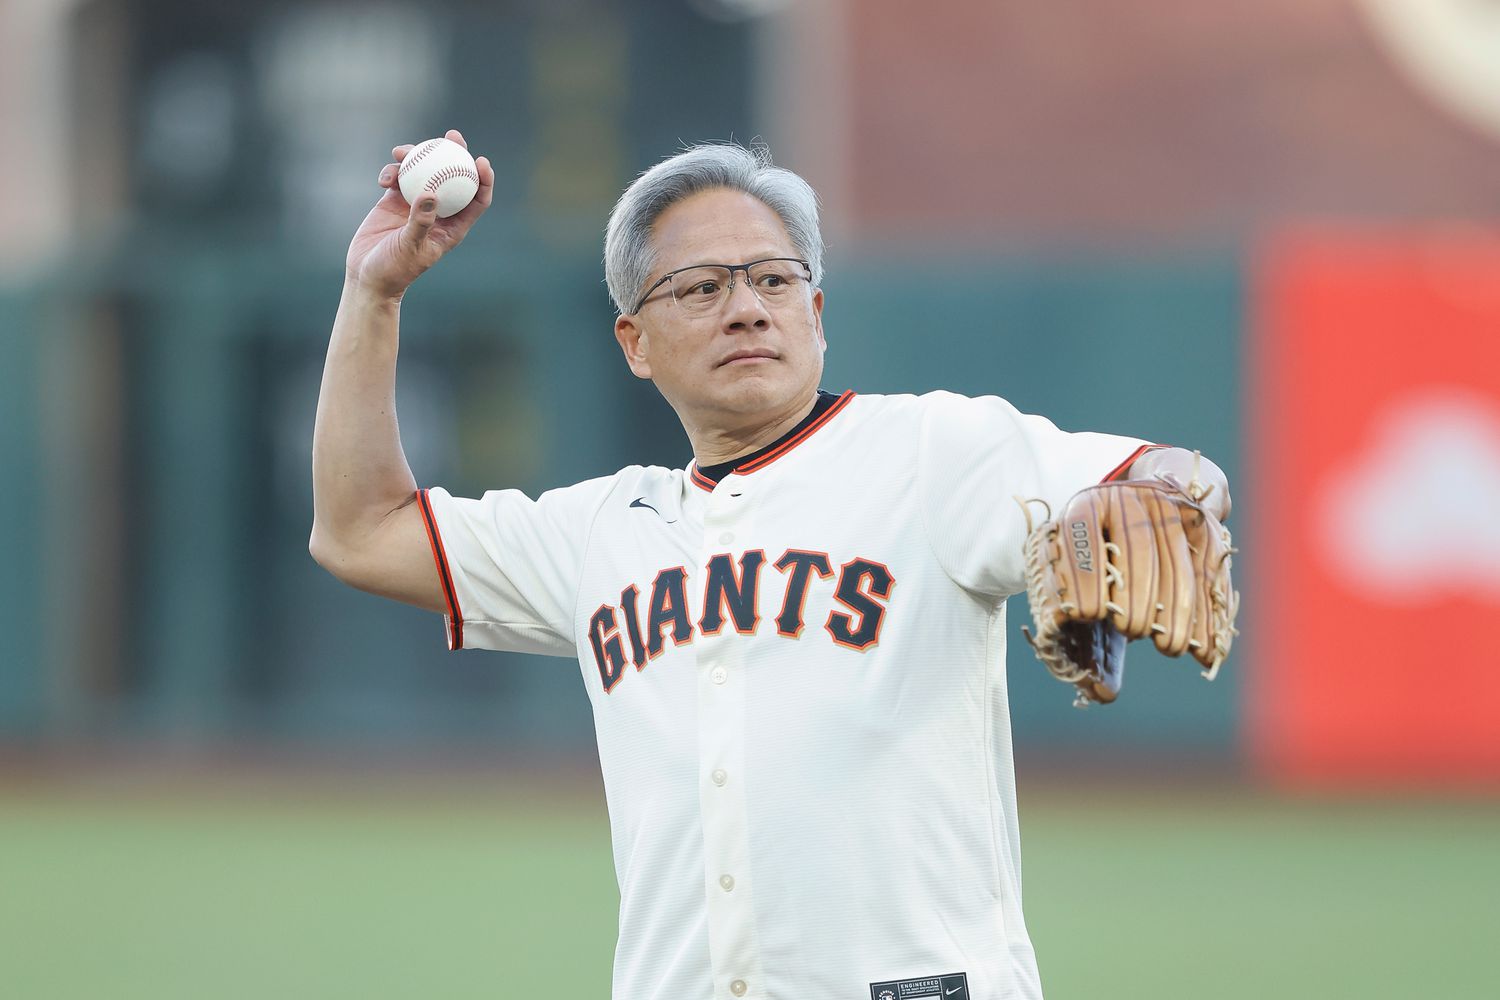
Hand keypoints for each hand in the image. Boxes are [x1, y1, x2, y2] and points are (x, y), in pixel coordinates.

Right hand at [344, 129, 494, 300]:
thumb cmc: (395, 270)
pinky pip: (398, 178)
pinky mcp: (394, 201)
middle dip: (455, 153)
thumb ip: (421, 222)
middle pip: (453, 177)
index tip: (480, 160)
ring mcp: (416, 204)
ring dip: (416, 156)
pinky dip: (391, 173)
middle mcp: (438, 212)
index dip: (483, 179)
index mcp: (453, 227)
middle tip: (451, 135)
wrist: (368, 276)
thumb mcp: (410, 247)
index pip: (477, 200)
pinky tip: (383, 179)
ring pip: (423, 171)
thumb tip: (431, 194)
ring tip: (402, 151)